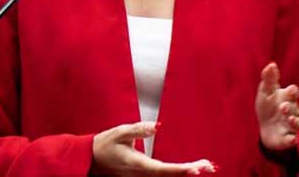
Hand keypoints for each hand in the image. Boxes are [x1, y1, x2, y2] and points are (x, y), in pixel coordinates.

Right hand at [90, 121, 217, 175]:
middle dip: (190, 172)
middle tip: (209, 166)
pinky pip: (162, 176)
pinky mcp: (142, 176)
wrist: (89, 159)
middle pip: (169, 176)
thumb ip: (138, 129)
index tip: (196, 168)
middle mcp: (141, 174)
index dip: (180, 170)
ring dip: (186, 173)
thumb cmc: (104, 144)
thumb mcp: (119, 132)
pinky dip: (177, 173)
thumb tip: (157, 126)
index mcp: (137, 164)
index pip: (163, 169)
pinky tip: (188, 169)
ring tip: (205, 167)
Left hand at [256, 62, 298, 151]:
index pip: (294, 92)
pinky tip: (291, 139)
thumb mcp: (265, 91)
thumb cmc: (267, 106)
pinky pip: (293, 140)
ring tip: (289, 119)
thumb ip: (269, 78)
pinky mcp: (288, 139)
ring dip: (294, 121)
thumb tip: (272, 64)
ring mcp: (291, 125)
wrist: (263, 128)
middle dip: (290, 107)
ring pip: (297, 123)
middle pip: (295, 108)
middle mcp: (292, 111)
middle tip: (282, 106)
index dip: (294, 92)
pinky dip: (293, 139)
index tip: (290, 90)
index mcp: (287, 98)